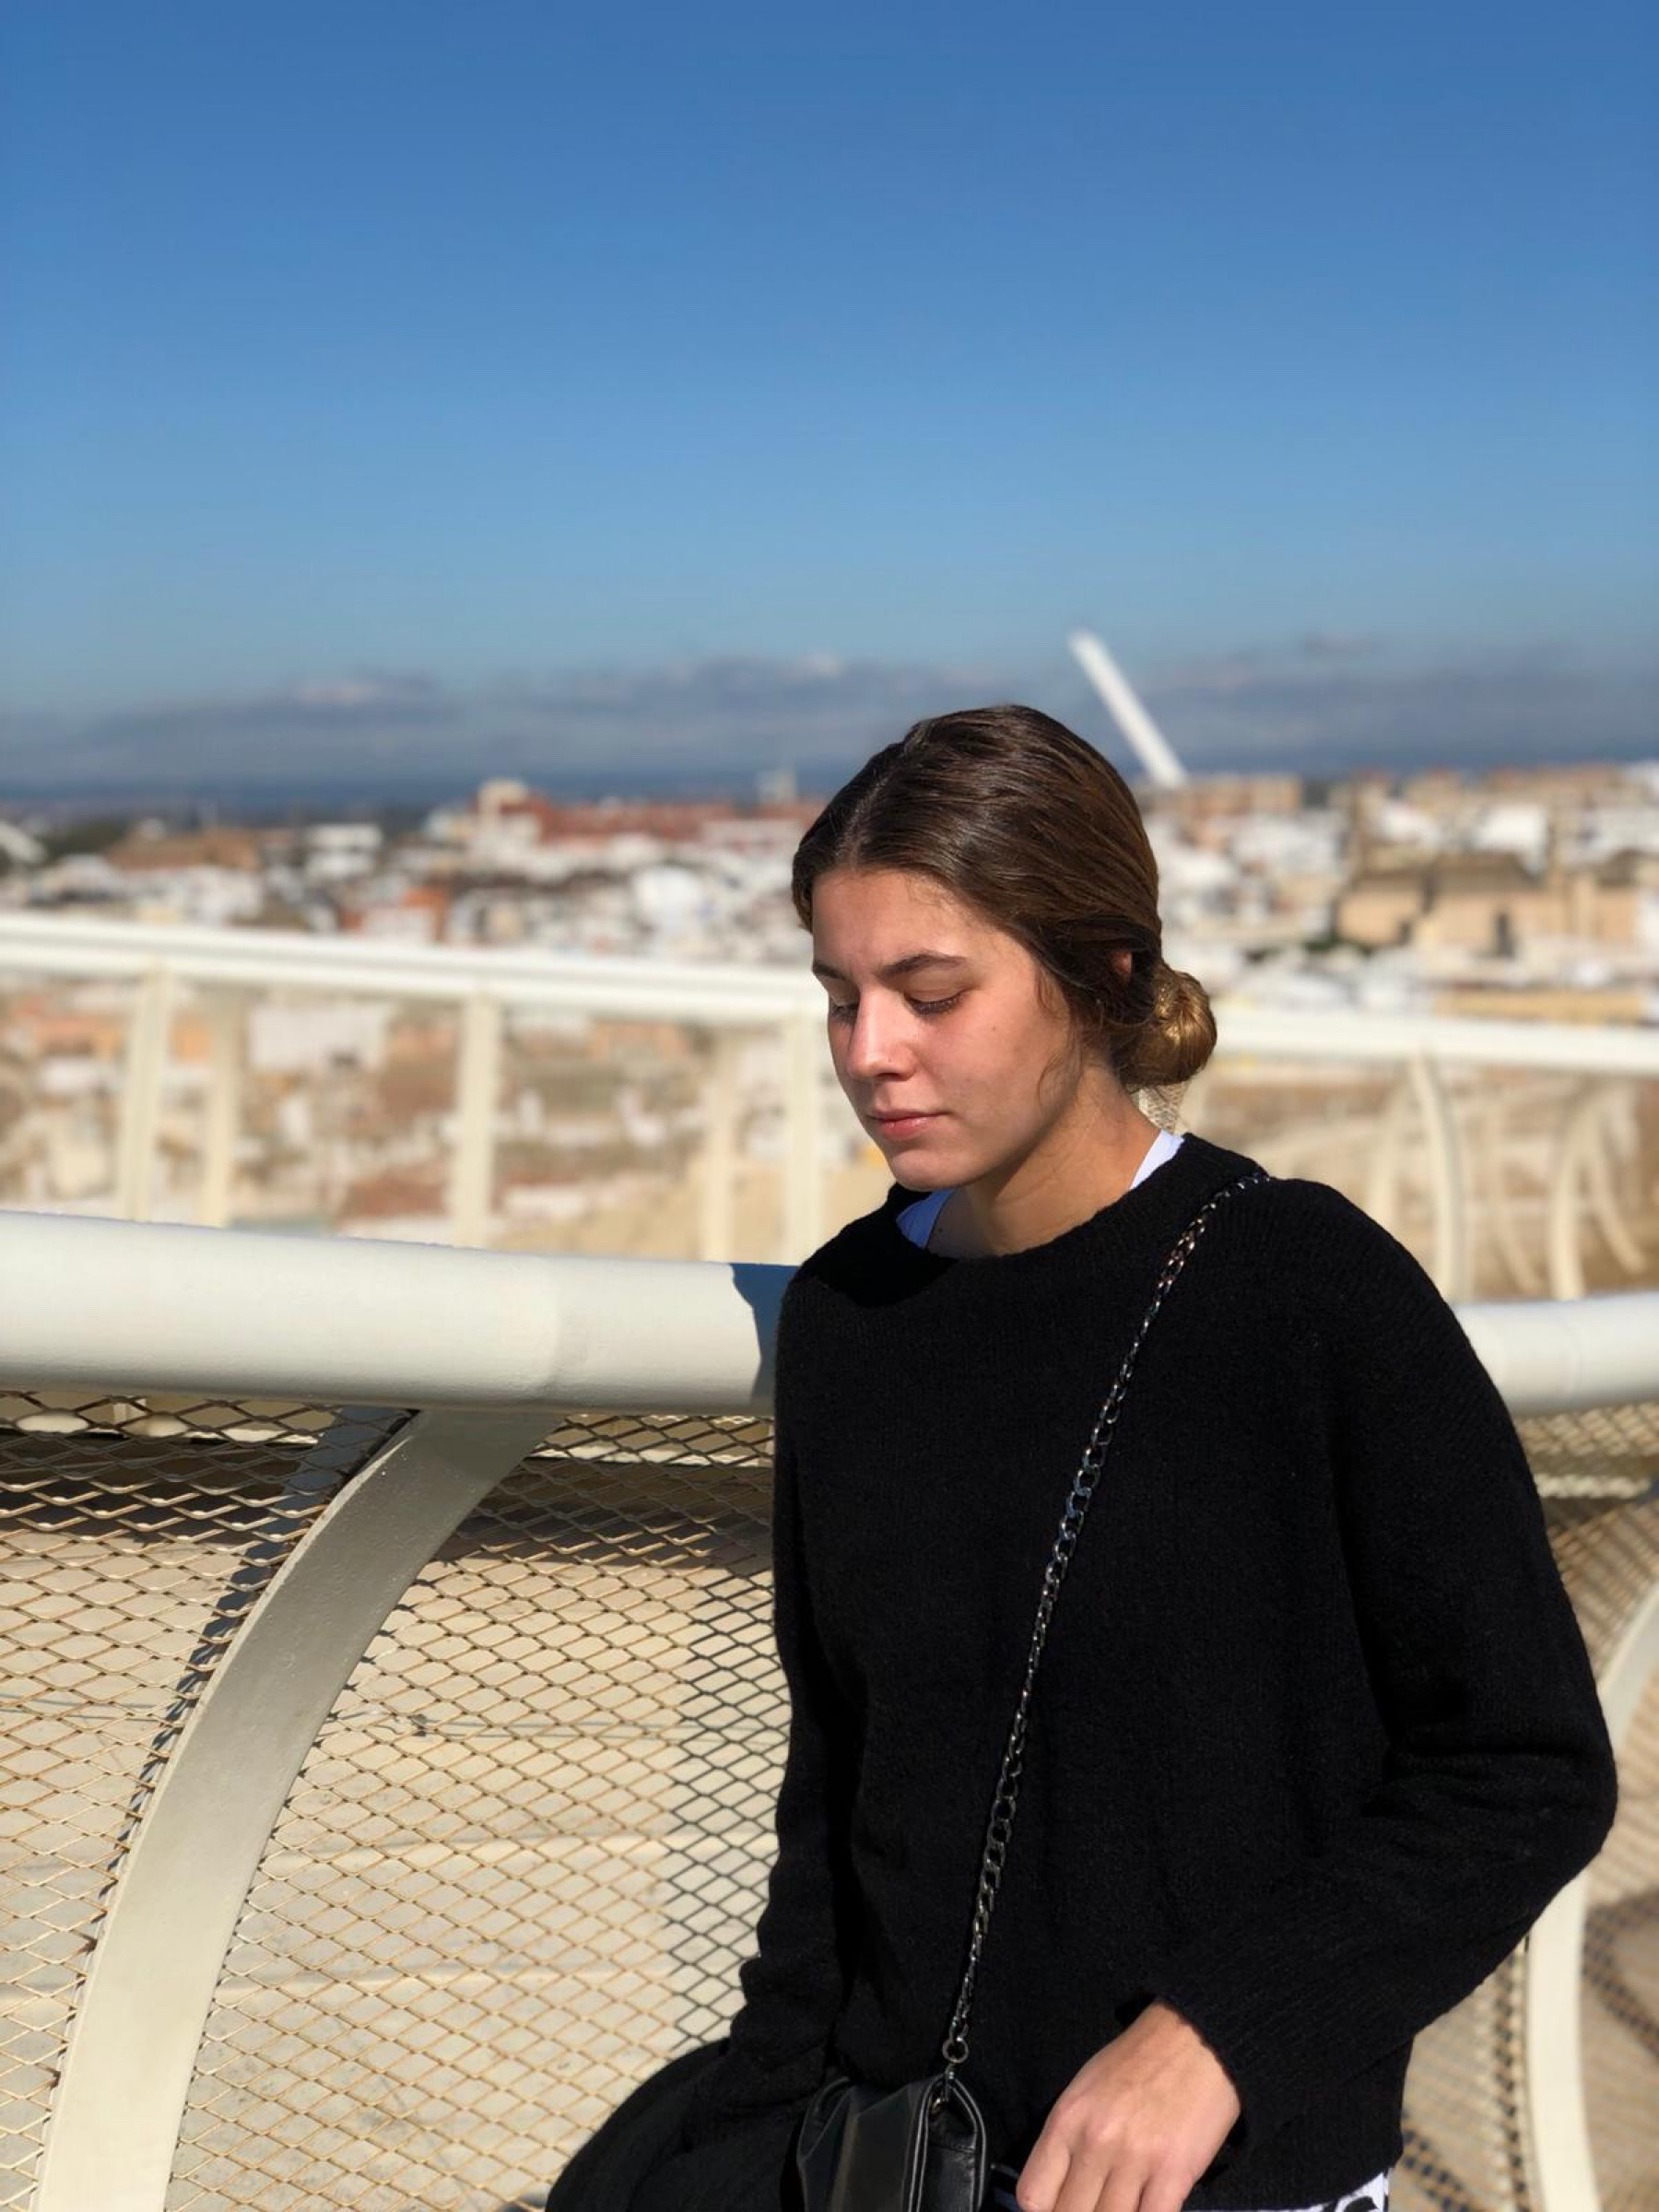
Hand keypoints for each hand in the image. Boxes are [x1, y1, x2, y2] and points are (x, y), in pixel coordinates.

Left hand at [1012, 2000, 1241, 2211]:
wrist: (1195, 2039)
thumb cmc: (1136, 2063)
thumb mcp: (1085, 2092)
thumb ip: (1068, 2141)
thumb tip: (1060, 2190)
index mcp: (1066, 2120)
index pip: (1033, 2196)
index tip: (1061, 2208)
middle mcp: (1094, 2142)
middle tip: (1096, 2205)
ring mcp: (1134, 2160)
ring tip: (1124, 2204)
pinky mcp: (1174, 2173)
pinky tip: (1149, 2208)